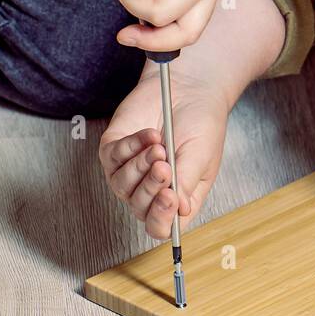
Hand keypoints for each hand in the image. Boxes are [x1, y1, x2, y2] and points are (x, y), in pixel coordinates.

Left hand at [99, 62, 229, 238]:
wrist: (189, 89)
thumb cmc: (201, 125)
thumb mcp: (200, 156)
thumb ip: (186, 183)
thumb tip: (179, 211)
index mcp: (177, 197)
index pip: (161, 226)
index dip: (161, 218)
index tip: (169, 197)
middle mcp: (150, 189)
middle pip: (139, 208)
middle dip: (151, 187)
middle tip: (164, 166)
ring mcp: (129, 171)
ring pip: (121, 185)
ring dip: (140, 166)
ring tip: (158, 146)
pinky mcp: (114, 149)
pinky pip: (113, 157)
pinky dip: (131, 146)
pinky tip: (149, 134)